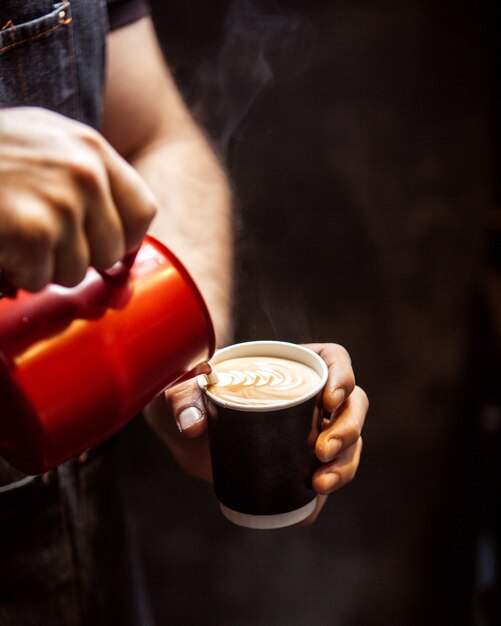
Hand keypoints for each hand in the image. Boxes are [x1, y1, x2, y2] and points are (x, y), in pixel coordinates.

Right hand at [0, 107, 156, 290]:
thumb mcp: (44, 143)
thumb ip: (86, 176)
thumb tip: (120, 241)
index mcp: (92, 148)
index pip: (143, 211)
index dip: (123, 238)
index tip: (101, 246)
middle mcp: (86, 173)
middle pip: (111, 250)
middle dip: (76, 256)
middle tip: (39, 237)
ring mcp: (62, 202)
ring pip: (76, 271)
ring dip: (42, 266)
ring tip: (12, 232)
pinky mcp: (34, 232)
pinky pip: (41, 278)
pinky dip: (16, 271)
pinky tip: (0, 242)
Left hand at [144, 343, 367, 526]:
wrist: (187, 435)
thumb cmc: (191, 400)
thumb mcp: (183, 393)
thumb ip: (183, 401)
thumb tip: (193, 425)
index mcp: (292, 365)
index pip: (333, 360)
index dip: (342, 375)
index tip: (328, 399)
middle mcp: (310, 396)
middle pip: (352, 405)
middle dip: (347, 429)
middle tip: (321, 451)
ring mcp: (311, 431)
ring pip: (348, 444)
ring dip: (344, 465)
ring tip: (319, 484)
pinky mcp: (302, 463)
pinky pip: (326, 476)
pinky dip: (323, 495)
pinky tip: (307, 510)